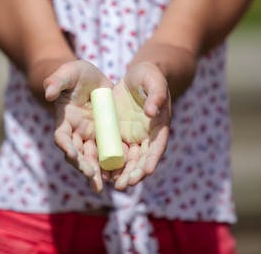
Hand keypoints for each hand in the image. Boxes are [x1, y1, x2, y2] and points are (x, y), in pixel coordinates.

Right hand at [43, 60, 111, 191]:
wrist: (92, 78)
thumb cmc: (76, 74)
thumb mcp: (68, 72)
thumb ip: (56, 81)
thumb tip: (47, 93)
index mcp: (64, 120)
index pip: (61, 137)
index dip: (65, 146)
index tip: (72, 154)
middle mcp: (76, 133)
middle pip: (77, 154)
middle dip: (82, 166)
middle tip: (91, 176)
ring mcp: (90, 136)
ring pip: (92, 158)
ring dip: (96, 173)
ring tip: (102, 186)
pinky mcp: (104, 137)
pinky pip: (108, 153)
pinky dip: (112, 164)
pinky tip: (119, 174)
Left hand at [112, 62, 170, 189]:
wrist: (134, 76)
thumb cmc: (148, 75)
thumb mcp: (153, 80)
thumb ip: (156, 94)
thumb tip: (152, 112)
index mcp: (159, 126)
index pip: (157, 146)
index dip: (152, 159)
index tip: (146, 171)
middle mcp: (147, 136)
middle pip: (142, 159)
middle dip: (134, 173)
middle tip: (124, 185)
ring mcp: (132, 137)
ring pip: (128, 160)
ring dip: (121, 173)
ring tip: (112, 184)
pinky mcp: (117, 134)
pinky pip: (113, 151)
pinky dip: (108, 163)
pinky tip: (100, 172)